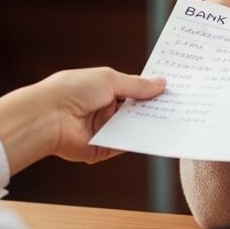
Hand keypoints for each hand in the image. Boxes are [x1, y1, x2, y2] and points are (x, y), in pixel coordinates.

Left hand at [0, 67, 165, 173]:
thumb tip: (162, 84)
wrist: (48, 116)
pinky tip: (158, 136)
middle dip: (155, 108)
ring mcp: (104, 129)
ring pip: (133, 128)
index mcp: (104, 89)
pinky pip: (125, 145)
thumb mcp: (110, 79)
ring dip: (150, 125)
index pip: (134, 90)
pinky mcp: (102, 149)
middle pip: (136, 110)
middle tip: (181, 106)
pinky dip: (139, 141)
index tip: (174, 90)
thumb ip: (137, 85)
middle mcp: (105, 109)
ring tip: (176, 120)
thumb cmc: (73, 90)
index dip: (151, 90)